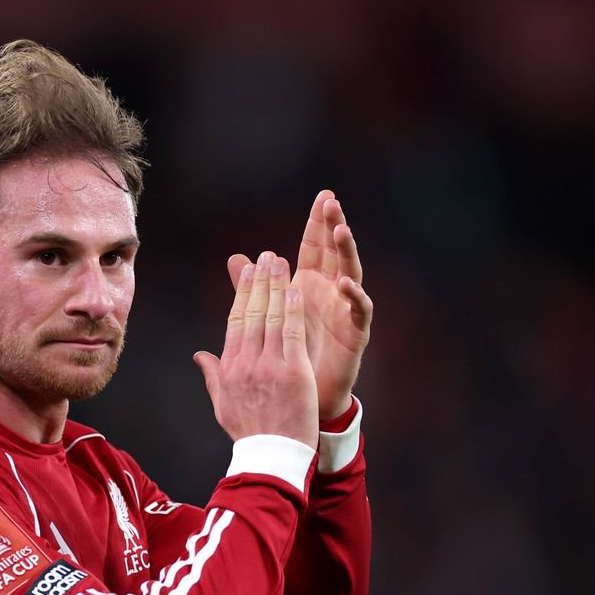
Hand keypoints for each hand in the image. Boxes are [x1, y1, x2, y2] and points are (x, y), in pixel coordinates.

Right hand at [194, 251, 318, 447]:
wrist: (271, 456)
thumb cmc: (249, 432)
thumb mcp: (223, 404)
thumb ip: (212, 375)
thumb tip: (199, 355)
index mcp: (230, 367)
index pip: (236, 320)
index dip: (243, 292)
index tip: (248, 271)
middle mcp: (247, 363)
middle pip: (252, 313)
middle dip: (259, 281)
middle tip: (265, 256)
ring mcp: (270, 366)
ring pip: (272, 318)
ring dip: (276, 286)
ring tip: (280, 262)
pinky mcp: (293, 373)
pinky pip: (293, 334)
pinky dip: (293, 310)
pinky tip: (296, 290)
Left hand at [226, 191, 372, 419]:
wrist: (303, 398)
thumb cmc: (289, 356)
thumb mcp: (267, 316)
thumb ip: (254, 288)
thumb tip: (235, 259)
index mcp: (309, 286)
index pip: (315, 247)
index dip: (318, 223)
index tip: (322, 195)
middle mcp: (330, 293)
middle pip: (334, 253)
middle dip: (333, 226)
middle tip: (332, 201)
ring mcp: (345, 311)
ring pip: (351, 274)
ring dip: (346, 252)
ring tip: (340, 231)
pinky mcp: (355, 333)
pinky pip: (359, 311)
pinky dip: (354, 296)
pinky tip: (345, 283)